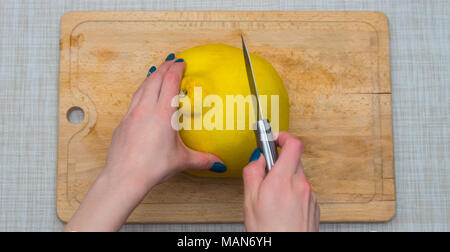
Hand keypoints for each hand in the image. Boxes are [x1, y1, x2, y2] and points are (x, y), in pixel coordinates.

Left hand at [64, 54, 223, 231]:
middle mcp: (146, 109)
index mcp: (163, 114)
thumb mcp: (182, 161)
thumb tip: (220, 164)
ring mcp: (132, 114)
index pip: (170, 82)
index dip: (176, 69)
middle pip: (155, 79)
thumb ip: (203, 160)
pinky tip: (143, 95)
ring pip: (142, 87)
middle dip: (164, 67)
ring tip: (157, 71)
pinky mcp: (123, 123)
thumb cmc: (152, 168)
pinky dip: (141, 91)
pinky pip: (133, 100)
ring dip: (151, 76)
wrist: (124, 177)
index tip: (181, 62)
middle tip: (172, 60)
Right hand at [243, 132, 319, 231]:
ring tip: (273, 197)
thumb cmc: (268, 232)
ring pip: (298, 176)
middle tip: (267, 172)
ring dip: (286, 179)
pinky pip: (303, 190)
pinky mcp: (314, 206)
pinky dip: (293, 192)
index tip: (274, 137)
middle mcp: (300, 184)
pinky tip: (283, 208)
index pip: (293, 144)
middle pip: (294, 159)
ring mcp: (310, 195)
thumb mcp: (249, 200)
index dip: (283, 136)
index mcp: (282, 179)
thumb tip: (258, 159)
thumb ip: (252, 172)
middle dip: (280, 162)